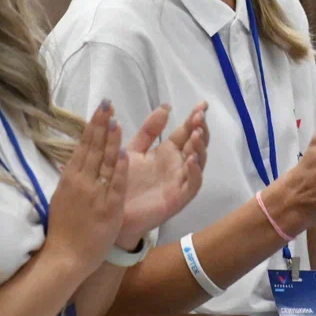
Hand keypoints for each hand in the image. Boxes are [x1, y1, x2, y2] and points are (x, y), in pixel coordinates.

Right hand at [42, 102, 127, 272]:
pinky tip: (124, 152)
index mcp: (70, 178)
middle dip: (101, 125)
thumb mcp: (62, 198)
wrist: (64, 257)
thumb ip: (71, 179)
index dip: (93, 126)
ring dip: (111, 140)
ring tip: (116, 120)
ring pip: (104, 162)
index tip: (101, 109)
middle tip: (108, 104)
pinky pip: (115, 184)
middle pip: (93, 149)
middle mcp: (81, 182)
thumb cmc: (63, 230)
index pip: (83, 146)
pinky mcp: (108, 208)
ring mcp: (94, 195)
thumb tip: (74, 160)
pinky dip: (120, 168)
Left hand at [117, 102, 208, 248]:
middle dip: (200, 129)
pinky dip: (195, 171)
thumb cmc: (123, 180)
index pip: (185, 131)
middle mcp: (177, 164)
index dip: (194, 118)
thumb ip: (148, 130)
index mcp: (166, 152)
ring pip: (199, 161)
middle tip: (199, 116)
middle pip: (196, 143)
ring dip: (200, 147)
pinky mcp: (179, 197)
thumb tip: (165, 107)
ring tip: (196, 134)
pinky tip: (190, 159)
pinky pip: (193, 184)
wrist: (112, 211)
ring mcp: (180, 180)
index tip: (202, 104)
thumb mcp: (133, 150)